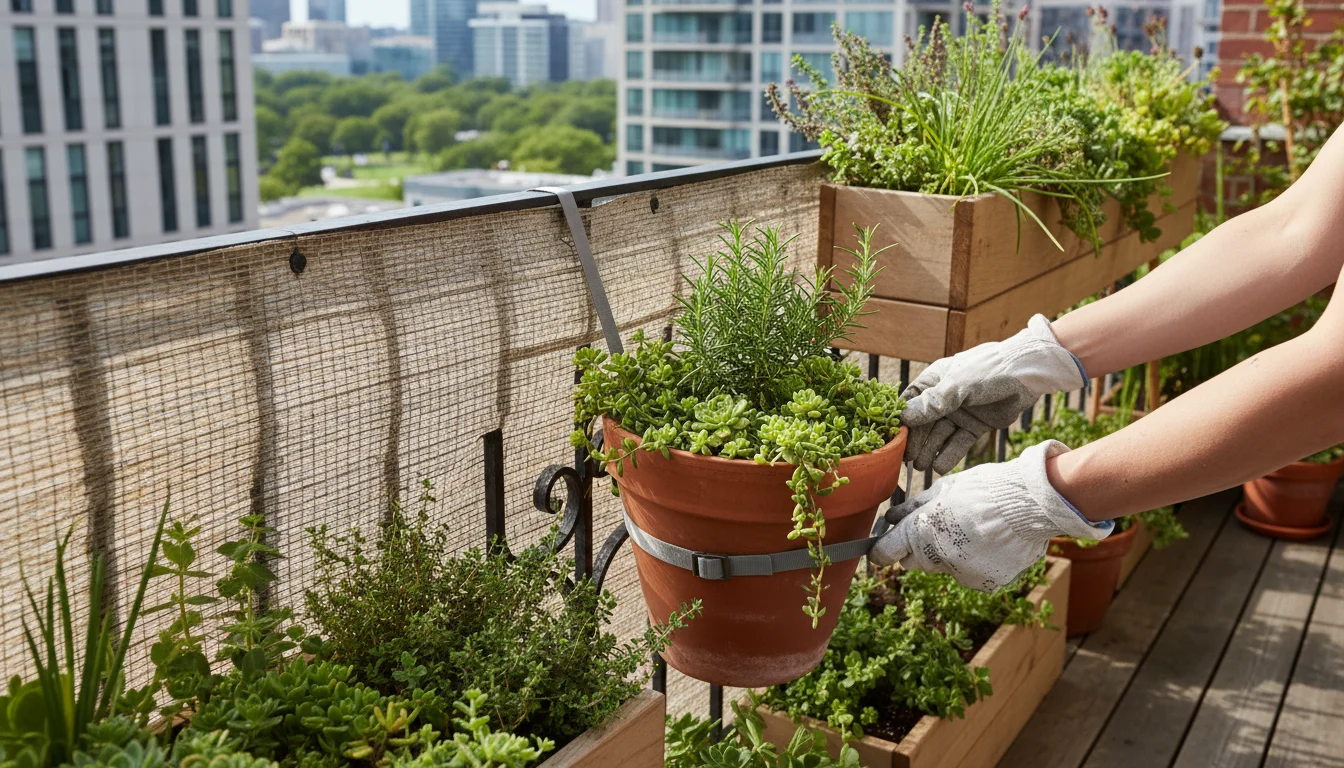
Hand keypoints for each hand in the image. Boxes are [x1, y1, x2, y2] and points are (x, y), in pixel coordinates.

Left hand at [869, 440, 1111, 591]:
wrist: (1031, 502)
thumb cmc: (985, 488)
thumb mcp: (943, 489)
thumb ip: (912, 507)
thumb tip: (889, 518)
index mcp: (921, 532)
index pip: (887, 553)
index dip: (881, 552)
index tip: (880, 551)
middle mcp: (937, 558)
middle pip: (916, 561)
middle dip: (920, 548)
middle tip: (942, 527)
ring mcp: (962, 574)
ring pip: (945, 568)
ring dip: (952, 554)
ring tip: (975, 530)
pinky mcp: (985, 583)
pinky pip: (972, 575)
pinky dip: (977, 563)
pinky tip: (992, 543)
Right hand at [902, 314, 1085, 473]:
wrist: (1027, 373)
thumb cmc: (989, 370)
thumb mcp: (957, 385)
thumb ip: (933, 403)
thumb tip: (905, 417)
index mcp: (934, 381)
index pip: (911, 403)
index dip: (903, 421)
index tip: (895, 439)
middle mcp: (944, 398)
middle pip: (925, 424)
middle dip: (917, 442)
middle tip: (909, 461)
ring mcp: (960, 413)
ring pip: (940, 436)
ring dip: (931, 451)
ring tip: (922, 468)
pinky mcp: (975, 426)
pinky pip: (959, 443)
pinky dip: (950, 455)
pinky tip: (940, 467)